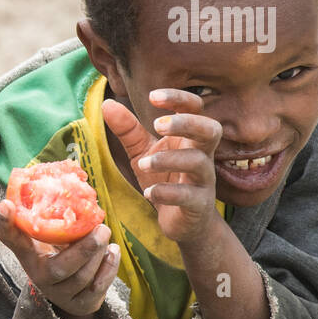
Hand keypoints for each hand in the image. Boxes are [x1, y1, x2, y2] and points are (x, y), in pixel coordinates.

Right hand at [0, 200, 118, 316]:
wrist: (70, 291)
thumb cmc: (58, 253)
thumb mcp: (49, 236)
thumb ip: (50, 216)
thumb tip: (63, 178)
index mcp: (27, 255)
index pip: (9, 239)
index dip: (5, 223)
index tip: (6, 204)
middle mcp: (39, 278)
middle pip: (59, 268)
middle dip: (84, 248)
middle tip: (102, 227)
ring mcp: (60, 295)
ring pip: (82, 277)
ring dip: (98, 255)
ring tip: (105, 236)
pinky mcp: (81, 305)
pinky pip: (97, 288)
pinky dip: (108, 268)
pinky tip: (112, 252)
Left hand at [103, 90, 222, 242]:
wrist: (181, 221)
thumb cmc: (165, 178)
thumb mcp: (142, 152)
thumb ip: (128, 130)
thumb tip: (107, 104)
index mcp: (189, 138)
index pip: (196, 109)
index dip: (180, 98)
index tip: (153, 97)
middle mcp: (202, 155)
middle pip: (210, 130)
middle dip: (186, 123)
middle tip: (157, 124)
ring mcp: (203, 181)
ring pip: (198, 162)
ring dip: (169, 159)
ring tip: (142, 164)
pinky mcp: (198, 205)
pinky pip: (190, 196)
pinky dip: (168, 192)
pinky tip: (149, 193)